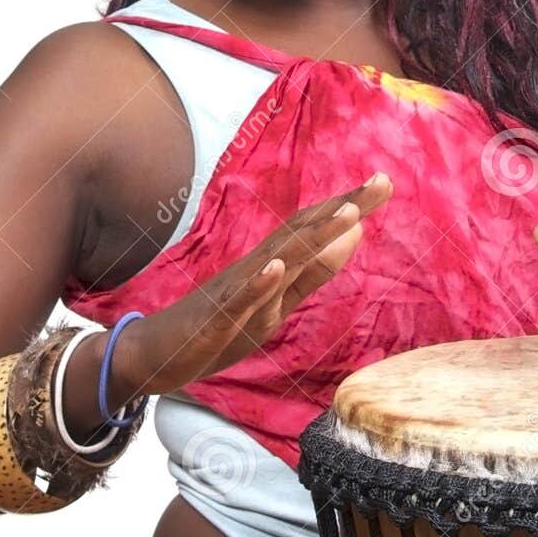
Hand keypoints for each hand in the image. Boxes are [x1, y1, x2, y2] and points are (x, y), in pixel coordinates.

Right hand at [114, 173, 393, 395]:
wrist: (153, 355)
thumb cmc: (218, 326)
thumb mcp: (277, 302)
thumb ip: (314, 272)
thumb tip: (354, 234)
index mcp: (272, 267)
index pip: (313, 230)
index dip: (348, 207)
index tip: (384, 182)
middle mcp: (256, 271)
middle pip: (302, 234)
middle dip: (341, 208)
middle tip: (381, 182)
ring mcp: (234, 293)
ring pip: (277, 261)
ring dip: (311, 237)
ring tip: (346, 212)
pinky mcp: (214, 321)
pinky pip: (237, 301)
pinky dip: (257, 284)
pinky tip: (276, 267)